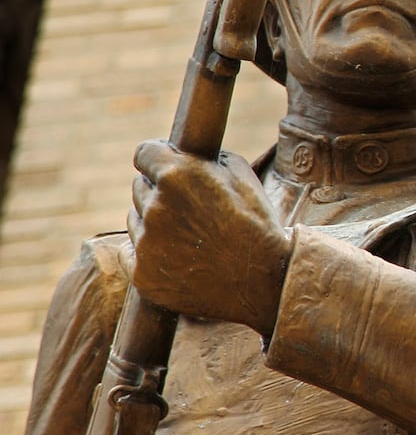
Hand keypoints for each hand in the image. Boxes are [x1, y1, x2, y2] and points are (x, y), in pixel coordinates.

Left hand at [128, 140, 291, 335]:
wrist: (265, 281)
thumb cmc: (259, 225)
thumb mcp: (243, 176)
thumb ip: (207, 160)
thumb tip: (188, 156)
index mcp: (177, 176)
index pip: (144, 152)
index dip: (157, 158)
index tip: (164, 167)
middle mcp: (155, 207)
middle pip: (141, 187)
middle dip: (160, 192)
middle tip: (191, 209)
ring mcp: (146, 243)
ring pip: (137, 219)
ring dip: (155, 223)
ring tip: (192, 238)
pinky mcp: (142, 274)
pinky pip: (132, 253)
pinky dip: (150, 254)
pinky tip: (180, 258)